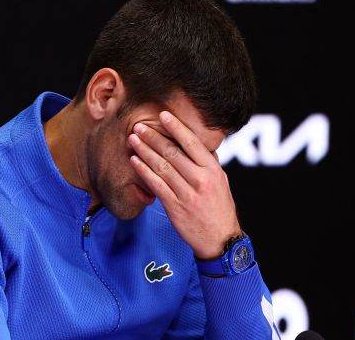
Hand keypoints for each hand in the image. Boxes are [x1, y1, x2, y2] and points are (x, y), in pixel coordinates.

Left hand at [128, 111, 241, 259]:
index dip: (176, 127)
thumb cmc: (219, 208)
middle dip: (154, 137)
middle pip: (173, 153)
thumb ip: (208, 162)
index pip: (193, 143)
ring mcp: (187, 194)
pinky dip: (144, 172)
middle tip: (139, 125)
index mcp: (213, 171)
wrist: (220, 239)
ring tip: (133, 139)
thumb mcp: (221, 181)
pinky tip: (135, 161)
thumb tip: (197, 143)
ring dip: (145, 151)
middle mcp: (200, 180)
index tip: (163, 115)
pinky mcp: (175, 207)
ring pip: (162, 167)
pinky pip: (156, 185)